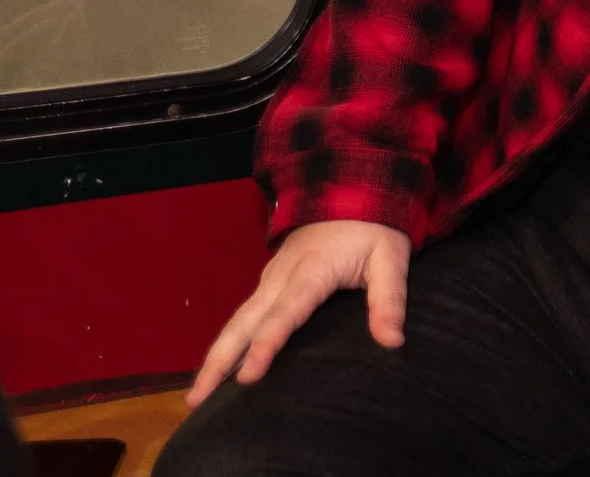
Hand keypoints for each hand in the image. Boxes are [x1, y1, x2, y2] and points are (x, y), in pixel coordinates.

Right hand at [188, 220, 410, 405]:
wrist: (352, 189)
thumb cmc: (374, 228)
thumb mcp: (391, 258)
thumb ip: (390, 300)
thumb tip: (392, 342)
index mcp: (312, 271)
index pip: (285, 313)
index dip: (266, 345)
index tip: (248, 376)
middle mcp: (281, 277)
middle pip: (244, 323)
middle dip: (219, 361)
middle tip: (197, 400)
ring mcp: (270, 278)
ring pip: (237, 321)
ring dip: (215, 356)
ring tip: (197, 396)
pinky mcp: (269, 282)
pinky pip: (244, 316)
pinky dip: (228, 342)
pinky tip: (220, 368)